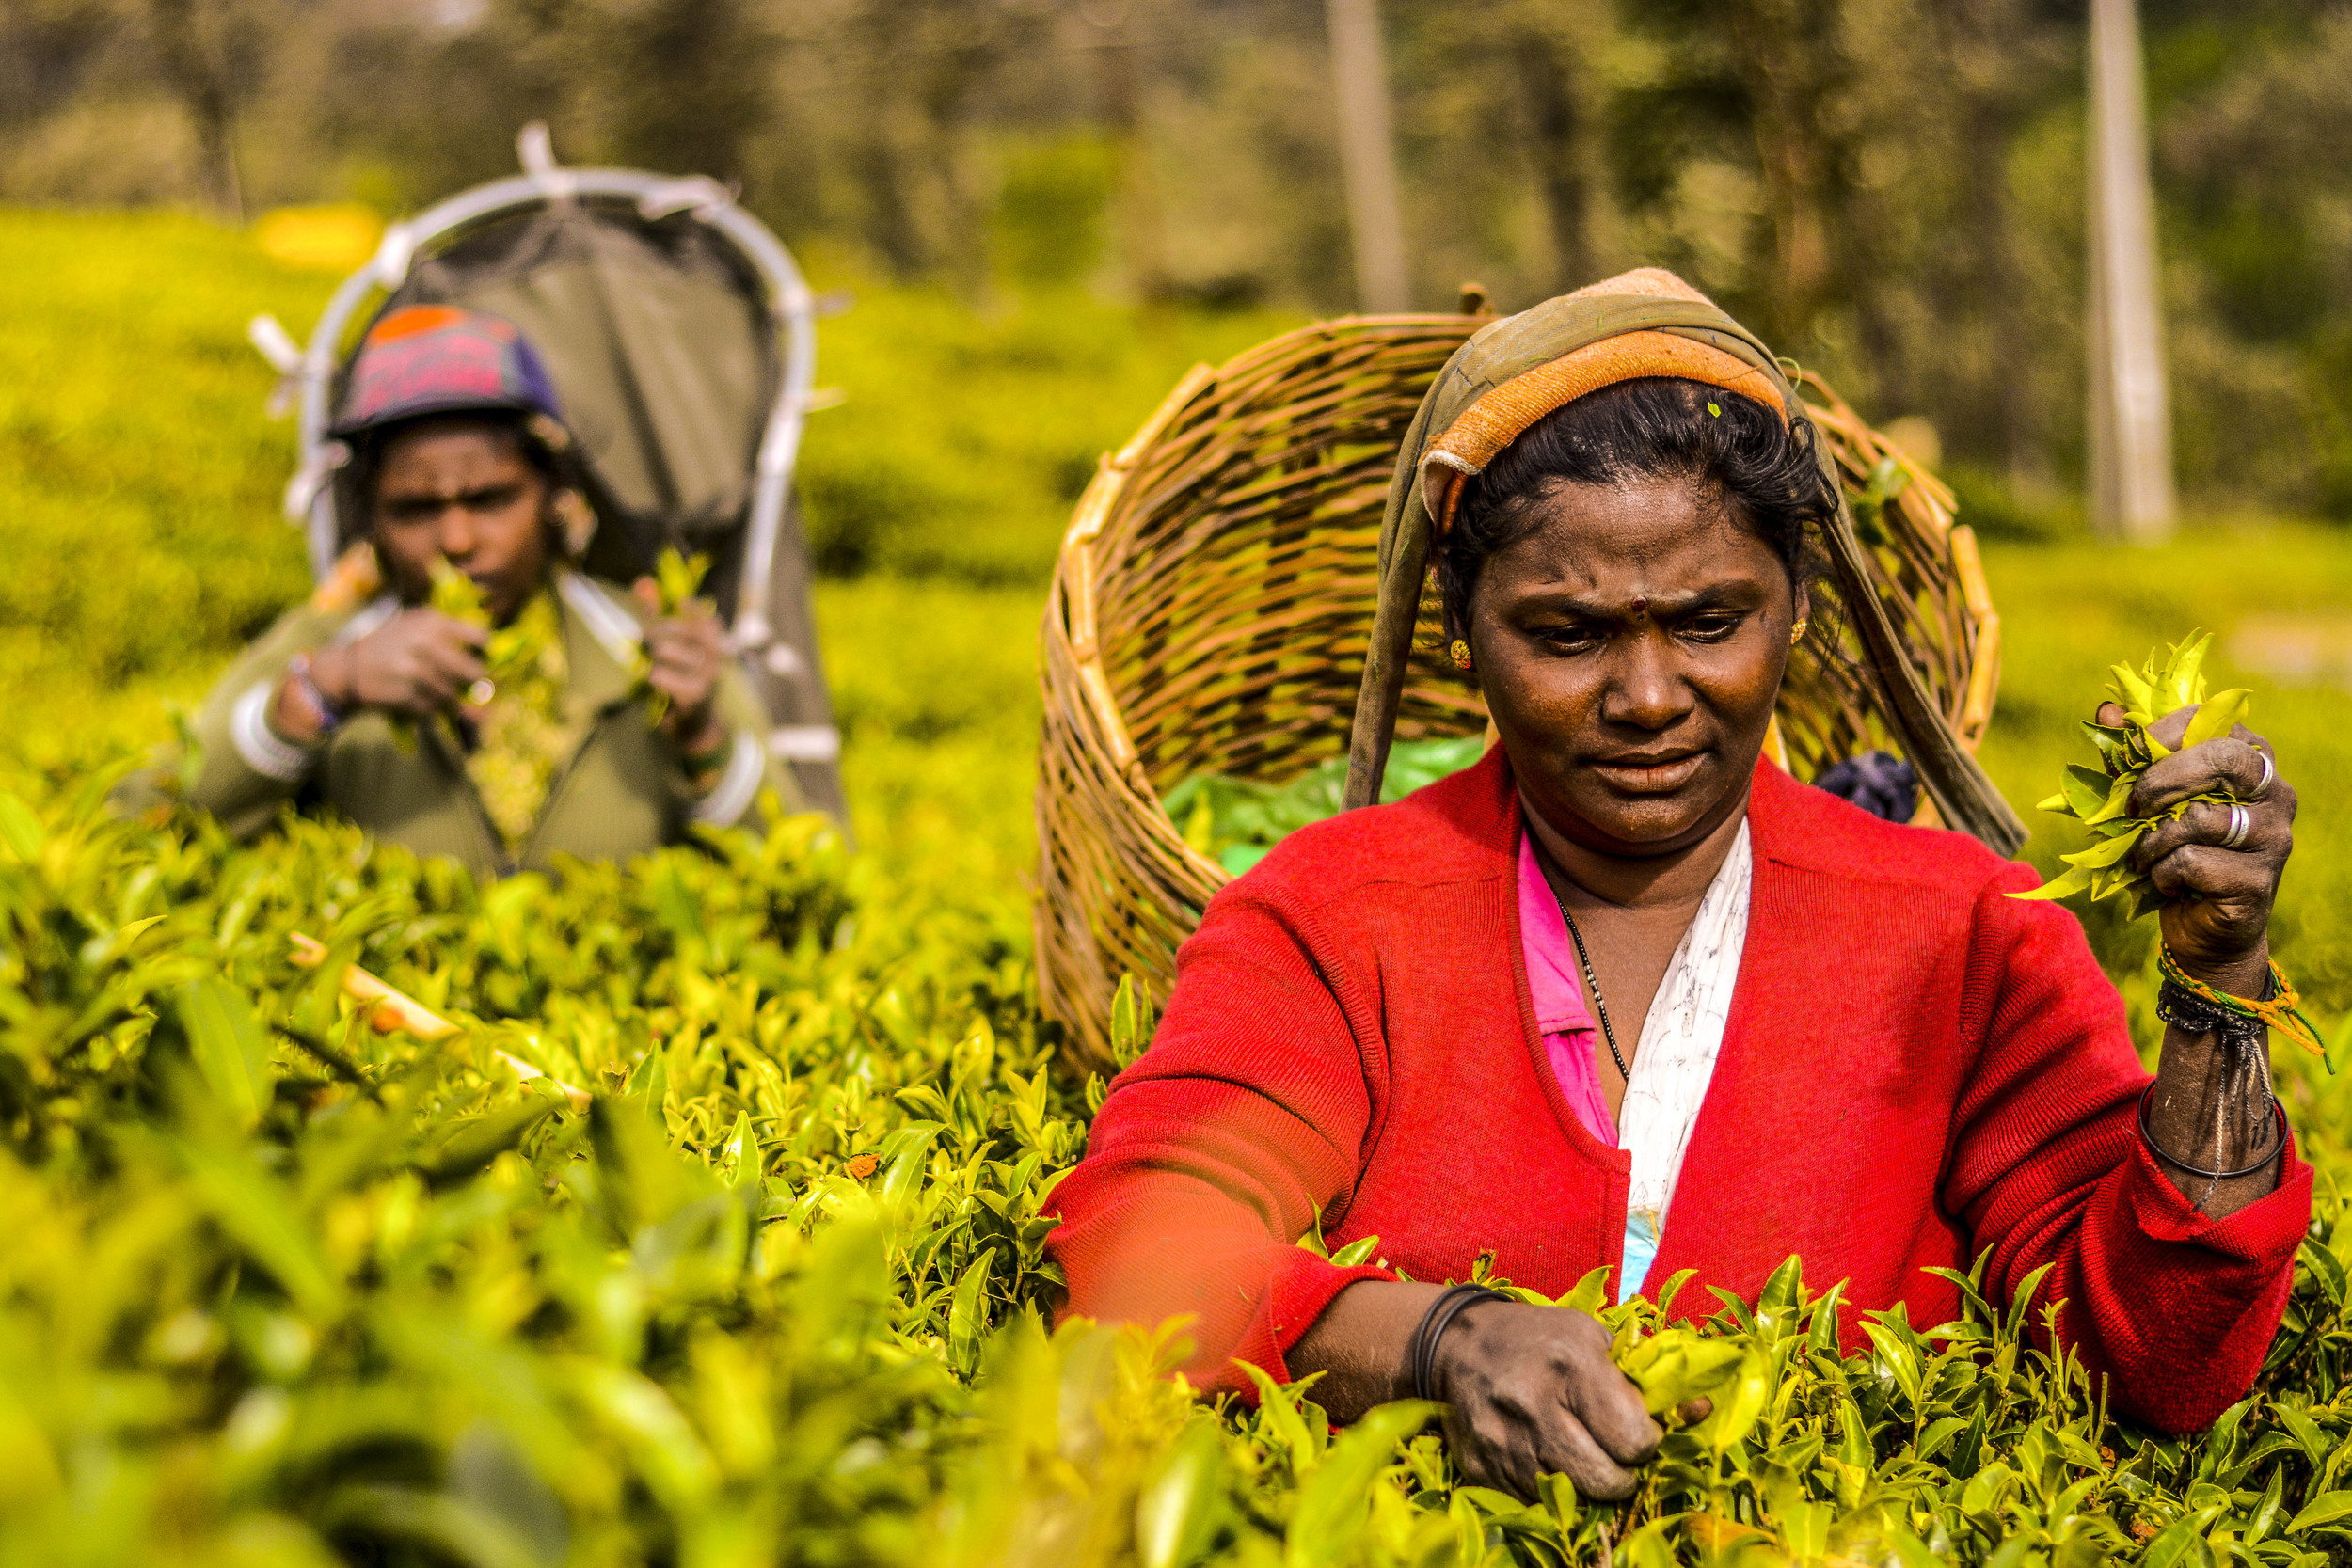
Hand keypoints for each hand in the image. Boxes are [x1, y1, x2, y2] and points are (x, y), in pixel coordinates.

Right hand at [277, 611, 485, 740]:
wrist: (348, 669)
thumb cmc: (387, 642)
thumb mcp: (414, 622)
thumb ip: (447, 627)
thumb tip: (487, 641)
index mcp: (432, 623)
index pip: (481, 638)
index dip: (483, 650)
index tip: (478, 655)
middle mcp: (427, 646)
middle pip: (474, 672)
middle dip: (471, 679)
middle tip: (465, 681)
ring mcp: (417, 673)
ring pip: (455, 694)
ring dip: (448, 696)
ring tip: (432, 688)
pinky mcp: (408, 697)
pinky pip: (436, 708)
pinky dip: (430, 707)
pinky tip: (417, 697)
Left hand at [633, 577, 727, 746]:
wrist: (693, 724)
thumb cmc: (680, 681)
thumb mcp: (670, 649)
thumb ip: (656, 617)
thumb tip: (641, 583)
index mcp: (714, 647)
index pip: (709, 622)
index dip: (695, 610)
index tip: (679, 601)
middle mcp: (716, 661)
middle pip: (691, 634)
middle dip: (663, 629)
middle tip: (644, 636)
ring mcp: (708, 680)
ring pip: (679, 655)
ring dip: (658, 654)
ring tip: (647, 658)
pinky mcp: (695, 698)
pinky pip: (671, 680)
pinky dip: (657, 676)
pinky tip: (652, 676)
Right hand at [1431, 1298, 1672, 1501]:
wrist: (1456, 1345)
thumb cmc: (1538, 1339)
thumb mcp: (1591, 1337)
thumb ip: (1641, 1375)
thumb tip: (1699, 1411)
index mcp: (1570, 1365)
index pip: (1635, 1439)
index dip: (1648, 1441)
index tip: (1639, 1430)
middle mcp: (1534, 1405)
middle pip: (1608, 1481)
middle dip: (1624, 1474)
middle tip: (1617, 1454)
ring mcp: (1505, 1442)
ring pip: (1575, 1499)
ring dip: (1589, 1486)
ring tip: (1585, 1455)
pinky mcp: (1483, 1469)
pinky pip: (1537, 1502)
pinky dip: (1552, 1489)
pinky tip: (1548, 1458)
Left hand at [2100, 700, 2294, 995]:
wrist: (2202, 926)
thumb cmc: (2173, 849)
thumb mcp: (2147, 799)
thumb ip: (2130, 756)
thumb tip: (2107, 711)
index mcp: (2253, 758)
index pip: (2211, 722)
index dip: (2159, 736)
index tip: (2127, 761)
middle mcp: (2276, 792)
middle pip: (2222, 759)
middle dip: (2161, 780)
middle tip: (2133, 807)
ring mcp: (2274, 836)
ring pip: (2198, 818)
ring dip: (2152, 840)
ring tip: (2144, 856)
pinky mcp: (2260, 880)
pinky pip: (2193, 863)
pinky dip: (2162, 873)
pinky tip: (2167, 883)